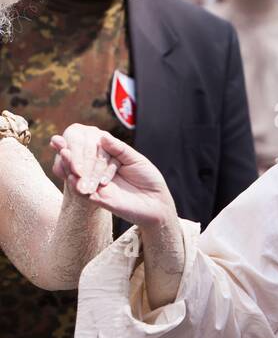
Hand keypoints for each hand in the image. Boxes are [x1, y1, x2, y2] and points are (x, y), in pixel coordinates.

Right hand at [53, 130, 173, 227]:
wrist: (157, 202)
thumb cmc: (149, 178)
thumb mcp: (135, 159)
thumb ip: (119, 150)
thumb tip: (102, 136)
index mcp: (108, 162)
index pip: (91, 152)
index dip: (78, 146)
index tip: (64, 136)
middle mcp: (100, 175)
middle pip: (82, 165)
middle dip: (70, 155)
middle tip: (59, 144)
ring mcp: (100, 188)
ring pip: (81, 179)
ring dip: (70, 168)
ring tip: (63, 155)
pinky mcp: (103, 201)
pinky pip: (87, 194)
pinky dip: (78, 185)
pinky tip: (71, 176)